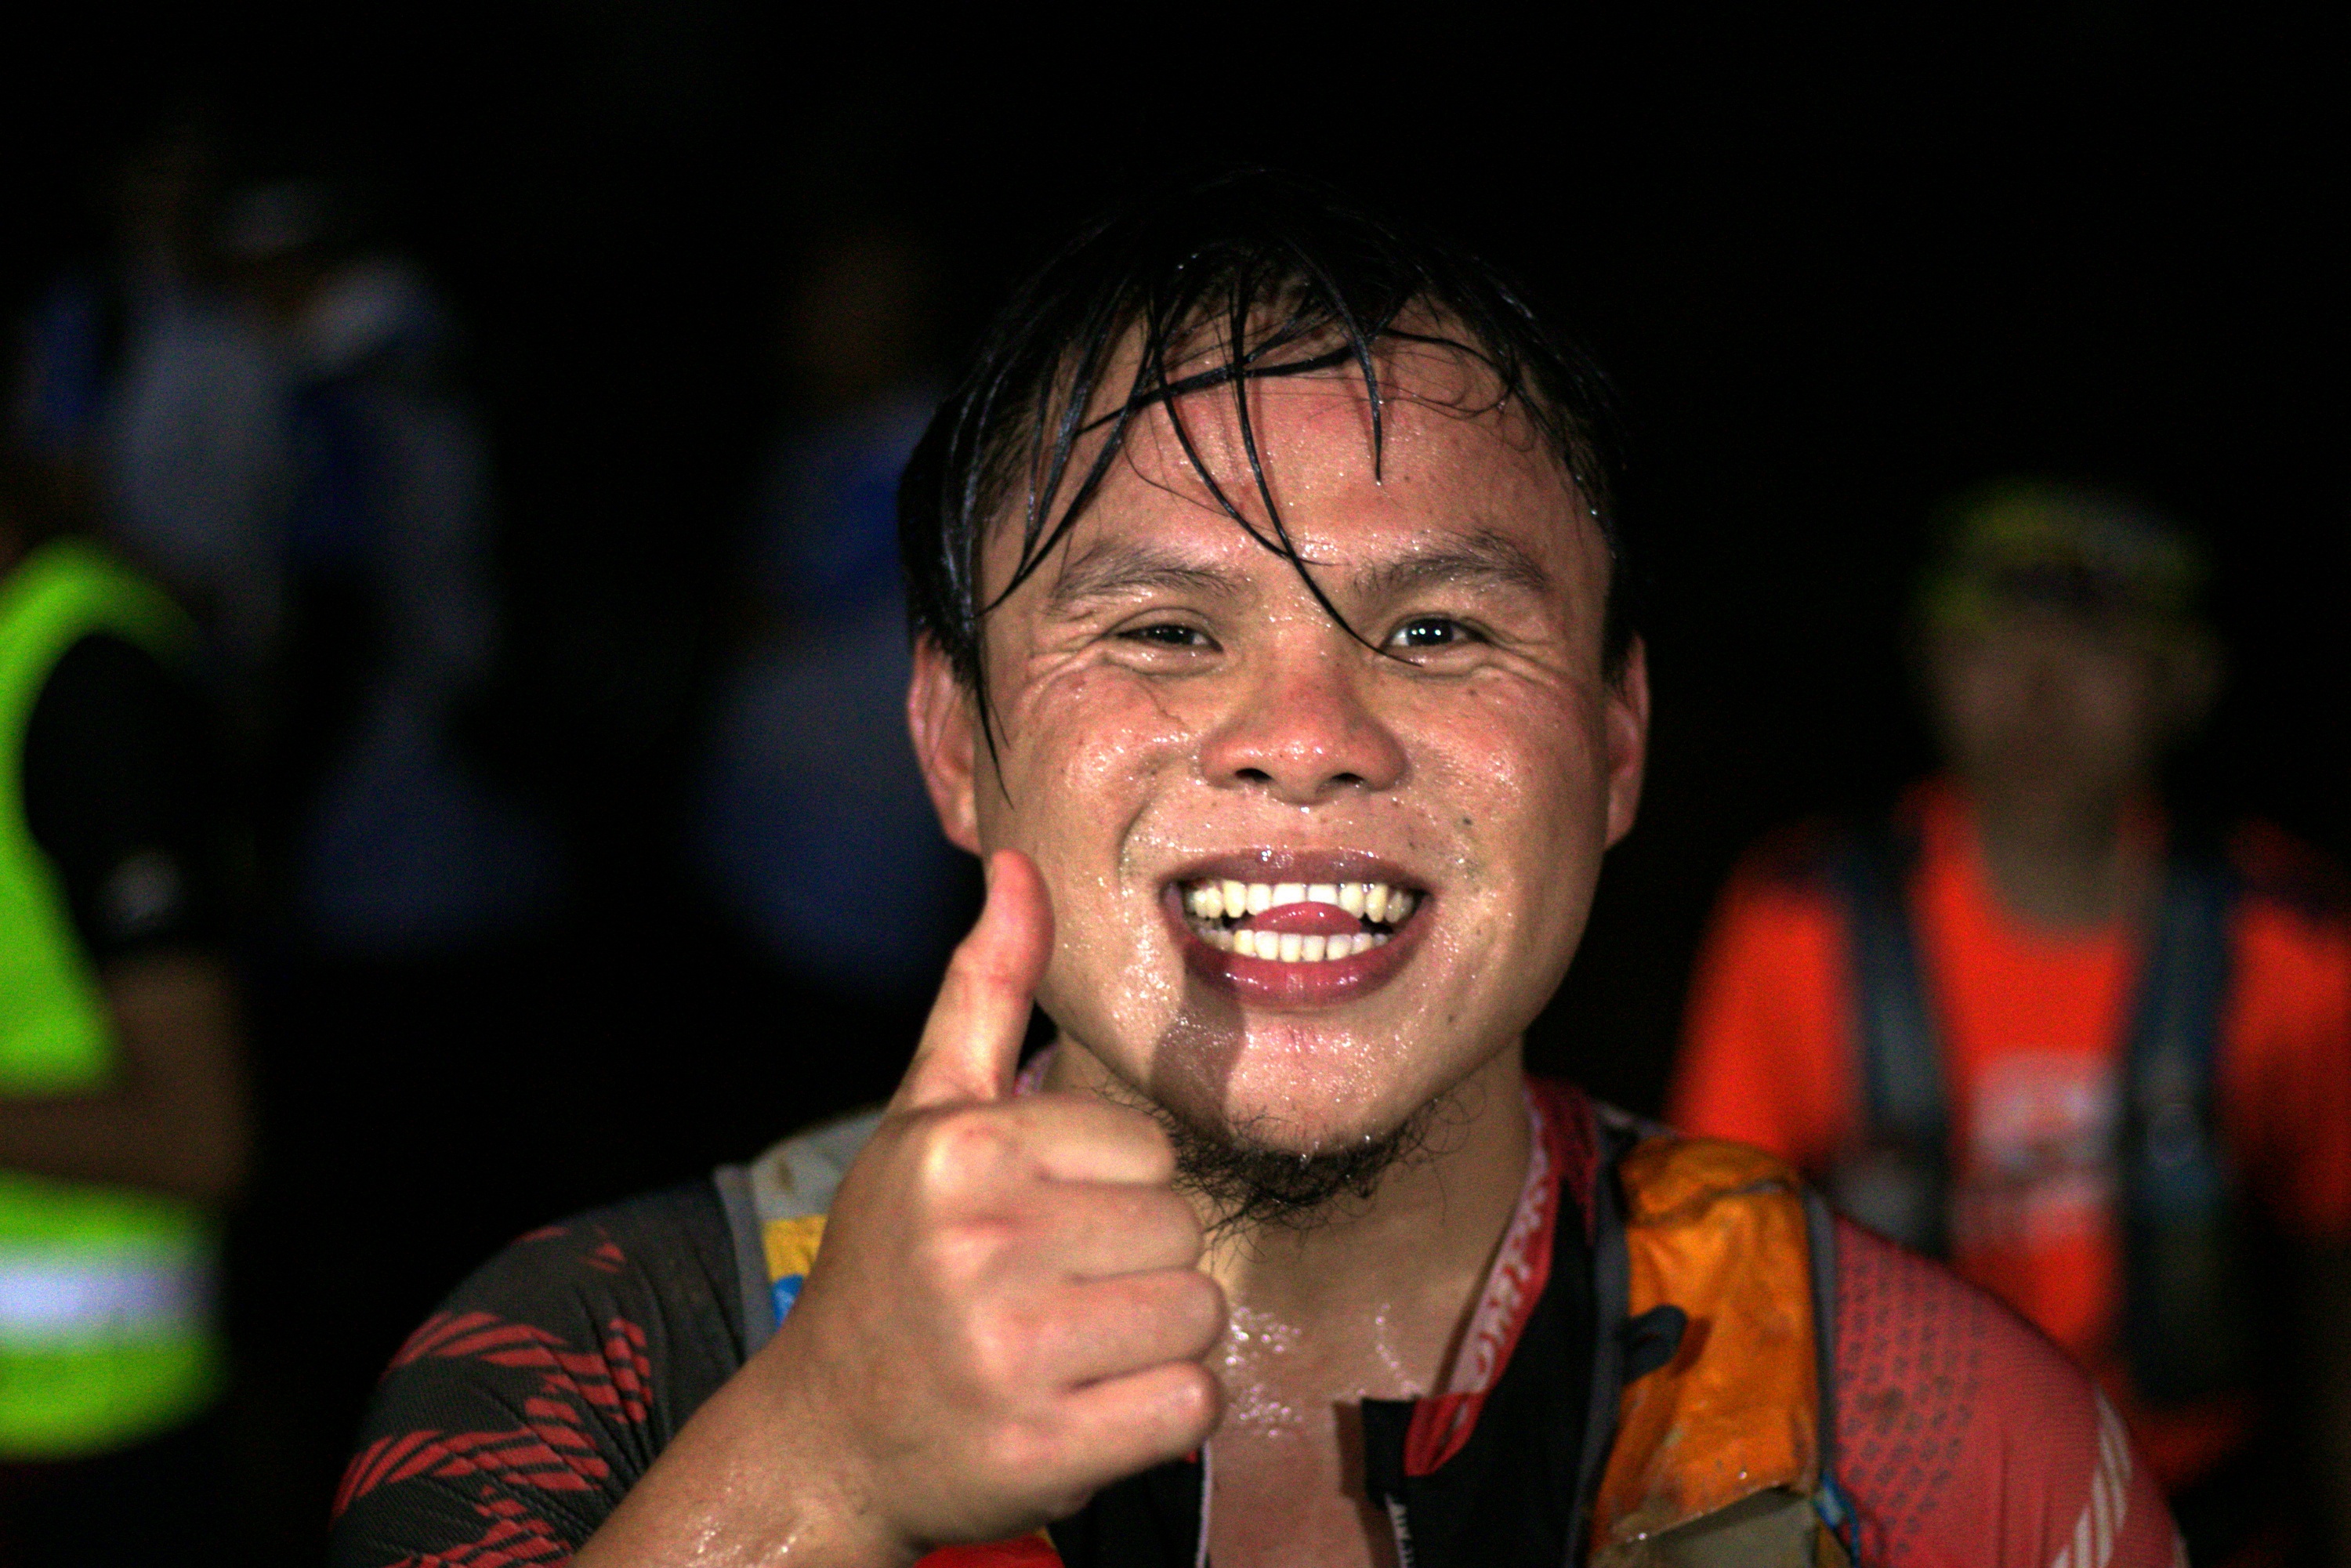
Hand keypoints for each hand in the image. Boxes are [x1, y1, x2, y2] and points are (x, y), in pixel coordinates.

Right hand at [580, 850, 1224, 1565]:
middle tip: (1058, 1292)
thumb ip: (983, 991)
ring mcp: (1013, 1354)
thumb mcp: (924, 1117)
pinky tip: (1091, 1405)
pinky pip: (1192, 1405)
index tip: (1045, 1221)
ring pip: (1199, 1315)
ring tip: (1075, 1347)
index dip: (1114, 1189)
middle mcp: (982, 1243)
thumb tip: (1021, 863)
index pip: (1149, 1149)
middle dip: (1140, 1264)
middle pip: (1182, 1230)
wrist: (824, 1438)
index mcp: (962, 1149)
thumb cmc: (892, 1262)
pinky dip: (1162, 1412)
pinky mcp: (1049, 1451)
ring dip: (1156, 1340)